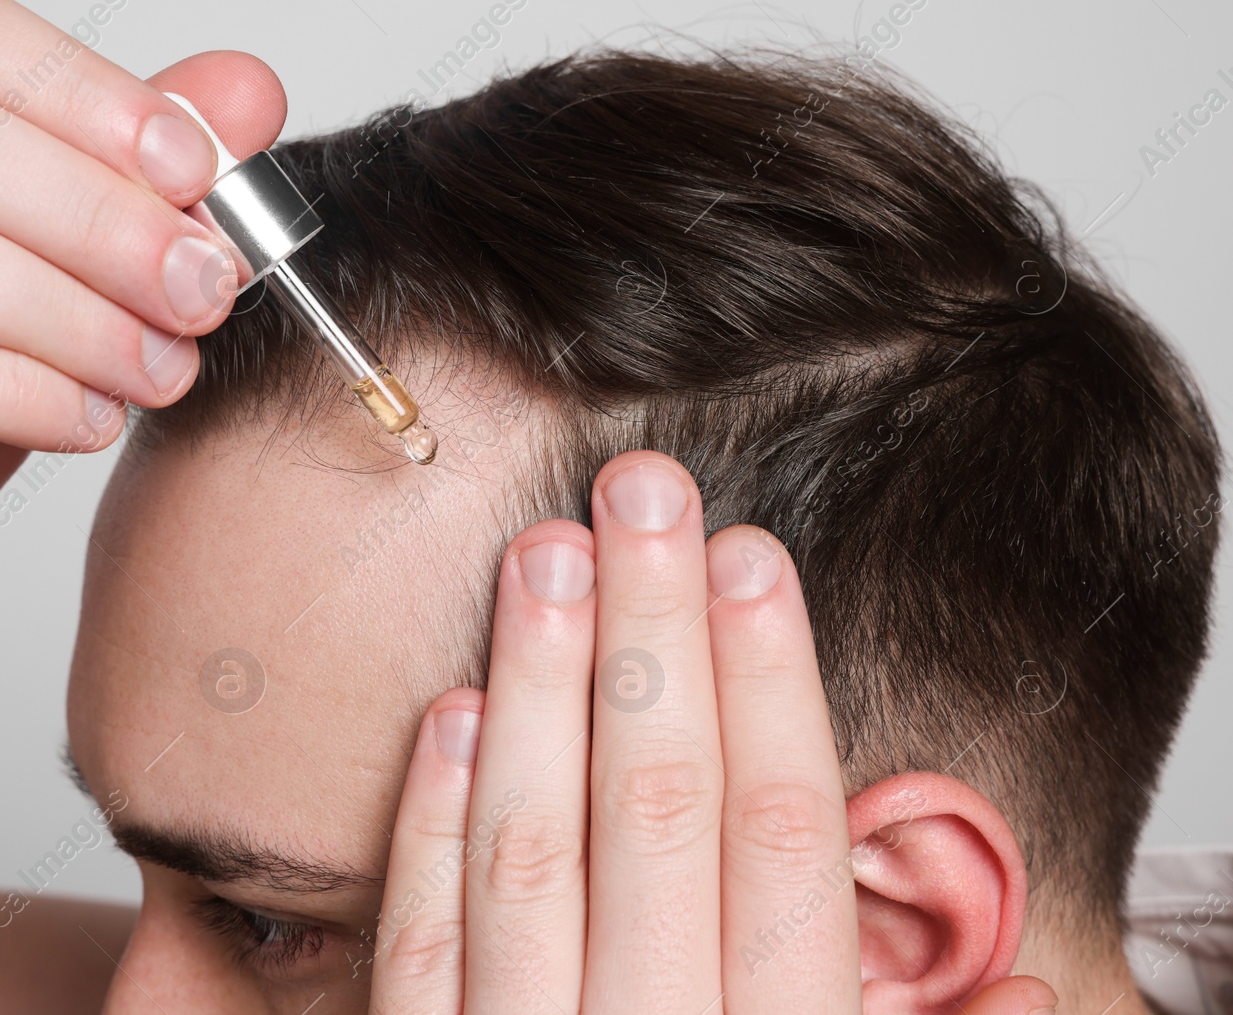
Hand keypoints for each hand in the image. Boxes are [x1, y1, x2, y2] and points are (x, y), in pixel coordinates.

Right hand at [0, 0, 283, 674]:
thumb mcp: (24, 274)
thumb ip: (117, 176)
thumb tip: (242, 94)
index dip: (85, 92)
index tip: (197, 173)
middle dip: (101, 217)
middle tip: (203, 287)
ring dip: (71, 314)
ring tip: (158, 368)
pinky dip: (15, 394)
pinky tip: (85, 421)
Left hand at [369, 451, 1057, 1012]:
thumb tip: (1035, 975)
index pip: (780, 850)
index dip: (768, 691)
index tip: (748, 557)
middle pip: (658, 823)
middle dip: (654, 644)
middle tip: (641, 489)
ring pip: (532, 864)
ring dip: (542, 694)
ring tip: (546, 555)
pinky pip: (420, 959)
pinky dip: (435, 832)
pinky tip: (455, 715)